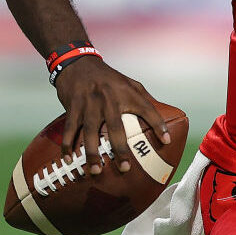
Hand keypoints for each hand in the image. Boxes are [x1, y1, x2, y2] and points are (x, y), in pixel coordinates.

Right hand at [53, 57, 170, 174]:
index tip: (167, 141)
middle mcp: (109, 98)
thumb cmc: (107, 77)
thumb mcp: (129, 82)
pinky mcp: (73, 106)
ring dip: (91, 153)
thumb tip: (162, 116)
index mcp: (126, 92)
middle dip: (120, 149)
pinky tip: (69, 159)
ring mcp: (89, 103)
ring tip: (95, 171)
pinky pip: (70, 129)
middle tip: (124, 168)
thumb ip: (144, 98)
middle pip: (115, 128)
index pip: (147, 108)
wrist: (78, 63)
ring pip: (90, 132)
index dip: (158, 124)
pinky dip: (68, 145)